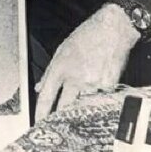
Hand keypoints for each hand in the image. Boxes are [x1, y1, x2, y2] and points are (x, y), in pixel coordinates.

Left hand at [34, 4, 139, 119]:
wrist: (112, 29)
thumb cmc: (87, 36)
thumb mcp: (62, 49)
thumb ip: (50, 72)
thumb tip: (40, 87)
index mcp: (61, 68)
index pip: (47, 96)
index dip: (41, 112)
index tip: (38, 122)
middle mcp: (76, 78)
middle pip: (65, 107)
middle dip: (61, 114)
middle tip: (59, 119)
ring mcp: (93, 83)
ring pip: (83, 103)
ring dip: (81, 101)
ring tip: (86, 85)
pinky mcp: (109, 86)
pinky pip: (100, 97)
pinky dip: (97, 93)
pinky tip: (99, 78)